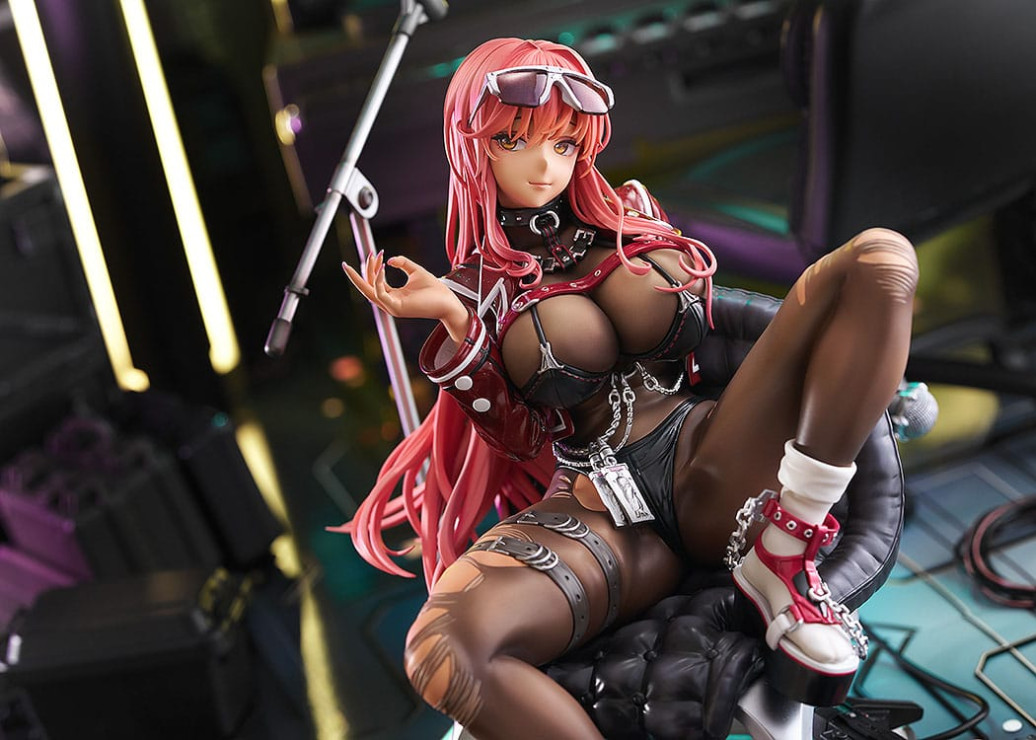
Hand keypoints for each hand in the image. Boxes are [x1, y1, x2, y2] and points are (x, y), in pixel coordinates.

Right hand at [343, 252, 468, 341]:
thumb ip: (402, 263)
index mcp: (393, 296)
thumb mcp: (416, 271)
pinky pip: (380, 293)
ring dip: (369, 272)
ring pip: (370, 291)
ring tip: (374, 257)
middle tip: (346, 264)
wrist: (447, 302)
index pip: (373, 284)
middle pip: (366, 289)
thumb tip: (388, 259)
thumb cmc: (434, 289)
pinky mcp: (397, 308)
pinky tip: (382, 267)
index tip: (376, 252)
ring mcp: (392, 307)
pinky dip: (378, 280)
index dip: (371, 268)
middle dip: (355, 276)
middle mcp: (389, 303)